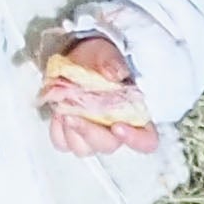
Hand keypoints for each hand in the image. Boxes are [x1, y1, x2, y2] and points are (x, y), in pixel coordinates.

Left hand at [38, 32, 162, 157]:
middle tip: (74, 115)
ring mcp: (92, 133)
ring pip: (83, 148)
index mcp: (134, 113)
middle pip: (108, 146)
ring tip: (63, 108)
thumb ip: (113, 62)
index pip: (146, 140)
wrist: (76, 59)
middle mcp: (114, 128)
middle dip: (89, 132)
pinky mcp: (71, 133)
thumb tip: (114, 73)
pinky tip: (57, 113)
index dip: (135, 140)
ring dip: (71, 131)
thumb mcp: (107, 54)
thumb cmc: (98, 60)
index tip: (117, 127)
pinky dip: (57, 130)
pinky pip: (63, 143)